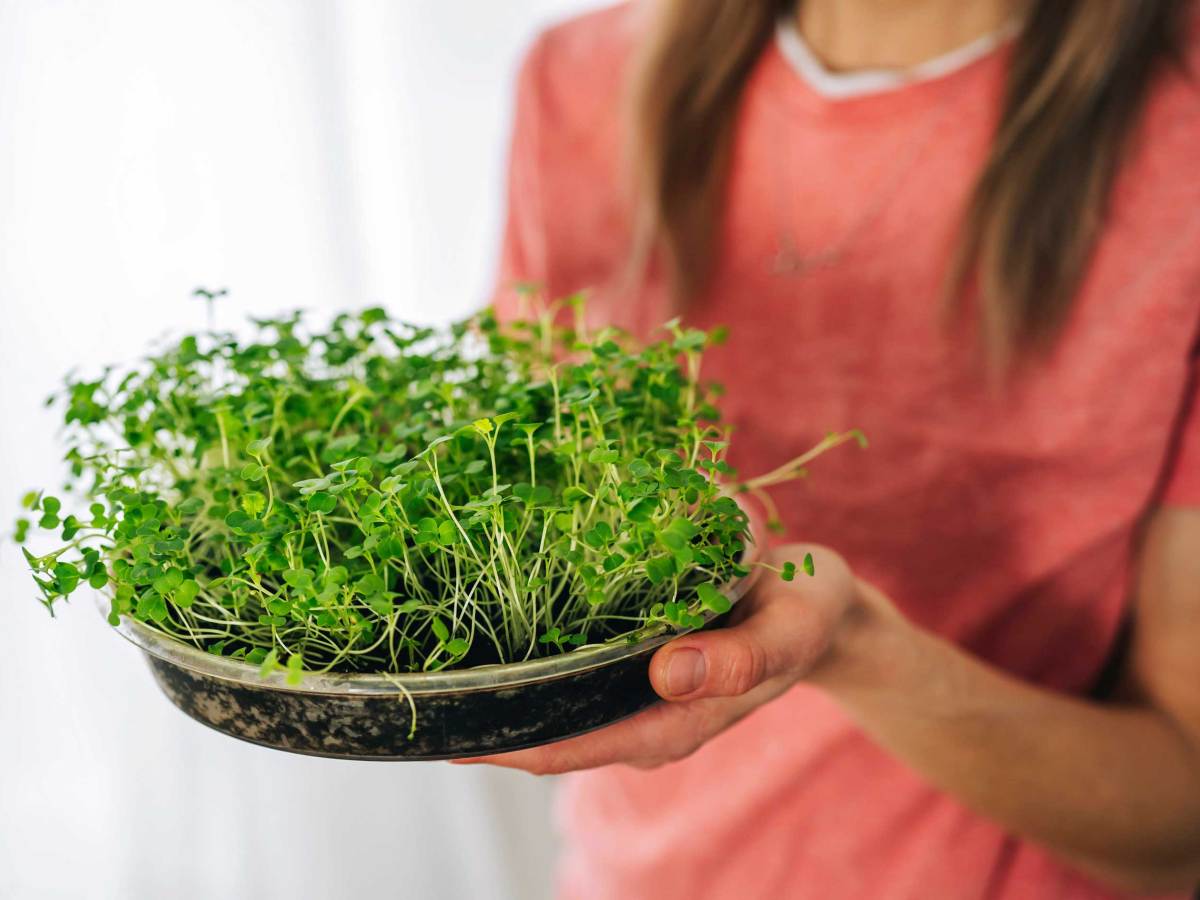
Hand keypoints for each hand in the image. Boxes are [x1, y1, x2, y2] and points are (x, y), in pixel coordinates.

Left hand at [453, 544, 864, 773]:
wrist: (818, 602)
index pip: (567, 749)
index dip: (502, 745)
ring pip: (552, 698)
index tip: (439, 727)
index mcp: (673, 723)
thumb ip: (744, 657)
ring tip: (431, 649)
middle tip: (410, 677)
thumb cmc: (806, 614)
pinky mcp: (633, 659)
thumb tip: (670, 673)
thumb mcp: (791, 629)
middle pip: (545, 731)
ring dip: (499, 682)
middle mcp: (643, 715)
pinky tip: (491, 620)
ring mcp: (635, 690)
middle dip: (483, 713)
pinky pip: (570, 664)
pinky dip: (532, 648)